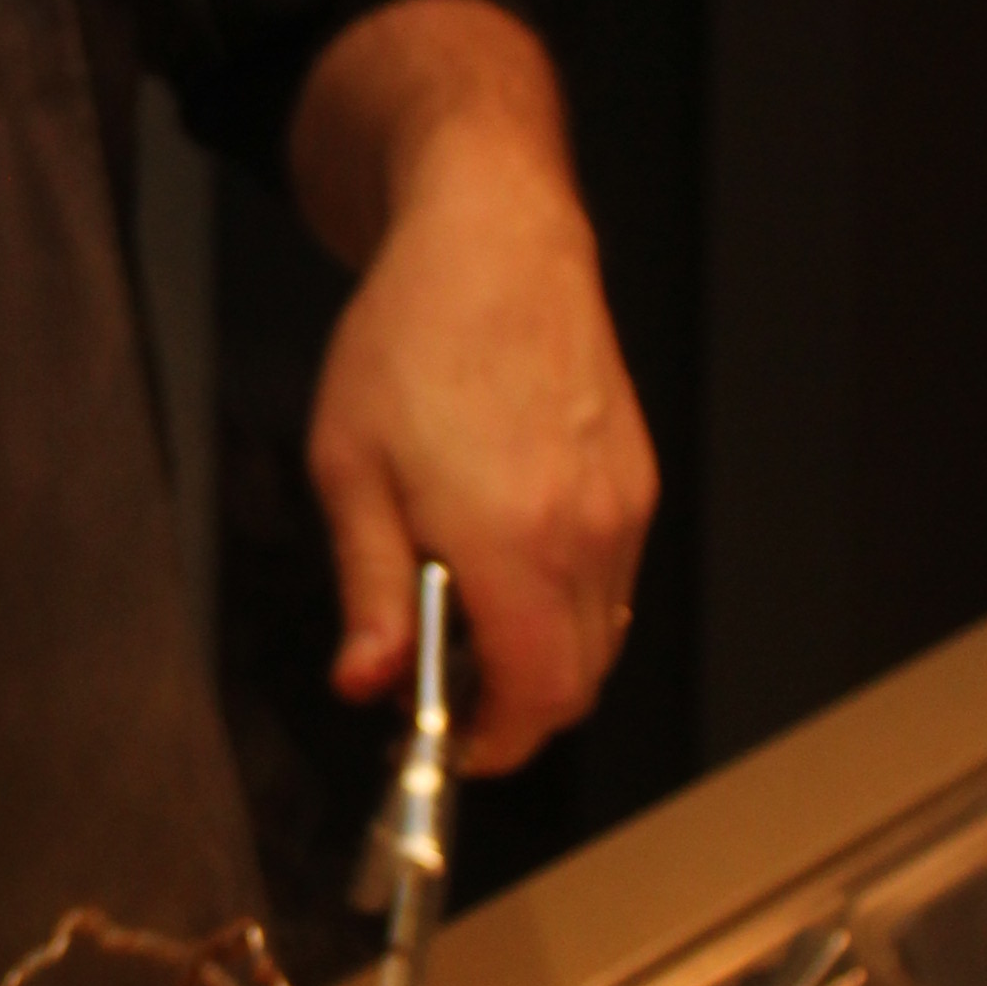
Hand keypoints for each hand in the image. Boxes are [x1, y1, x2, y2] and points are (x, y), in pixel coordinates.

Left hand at [290, 2, 657, 773]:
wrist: (492, 240)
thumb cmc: (412, 336)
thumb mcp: (349, 468)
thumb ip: (367, 588)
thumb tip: (368, 680)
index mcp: (510, 539)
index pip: (536, 696)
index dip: (495, 744)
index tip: (453, 745)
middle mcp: (584, 530)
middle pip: (577, 681)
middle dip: (513, 706)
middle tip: (445, 687)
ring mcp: (622, 505)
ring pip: (601, 632)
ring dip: (542, 651)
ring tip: (464, 609)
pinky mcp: (637, 477)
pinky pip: (613, 577)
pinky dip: (567, 597)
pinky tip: (505, 554)